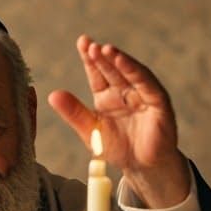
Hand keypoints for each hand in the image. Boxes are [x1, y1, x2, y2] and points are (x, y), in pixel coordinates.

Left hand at [47, 35, 189, 208]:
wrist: (141, 167)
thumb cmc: (118, 148)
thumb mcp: (91, 131)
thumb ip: (74, 113)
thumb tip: (52, 94)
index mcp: (106, 96)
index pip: (97, 73)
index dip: (89, 59)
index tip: (82, 42)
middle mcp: (124, 91)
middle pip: (112, 69)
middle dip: (101, 56)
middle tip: (88, 44)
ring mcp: (142, 95)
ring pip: (130, 72)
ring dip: (118, 60)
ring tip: (105, 49)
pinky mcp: (158, 102)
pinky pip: (147, 84)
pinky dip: (136, 72)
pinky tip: (124, 62)